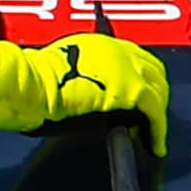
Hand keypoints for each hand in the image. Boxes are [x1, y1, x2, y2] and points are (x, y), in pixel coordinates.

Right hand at [0, 8, 171, 158]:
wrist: (32, 84)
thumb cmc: (33, 81)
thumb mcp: (63, 69)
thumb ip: (83, 75)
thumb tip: (89, 94)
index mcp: (101, 44)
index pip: (133, 59)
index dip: (141, 79)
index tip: (141, 96)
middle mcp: (119, 51)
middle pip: (152, 71)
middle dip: (156, 93)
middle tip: (151, 117)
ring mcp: (127, 69)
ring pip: (158, 91)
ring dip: (157, 113)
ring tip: (152, 134)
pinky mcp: (132, 91)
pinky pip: (155, 113)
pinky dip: (158, 131)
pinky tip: (155, 146)